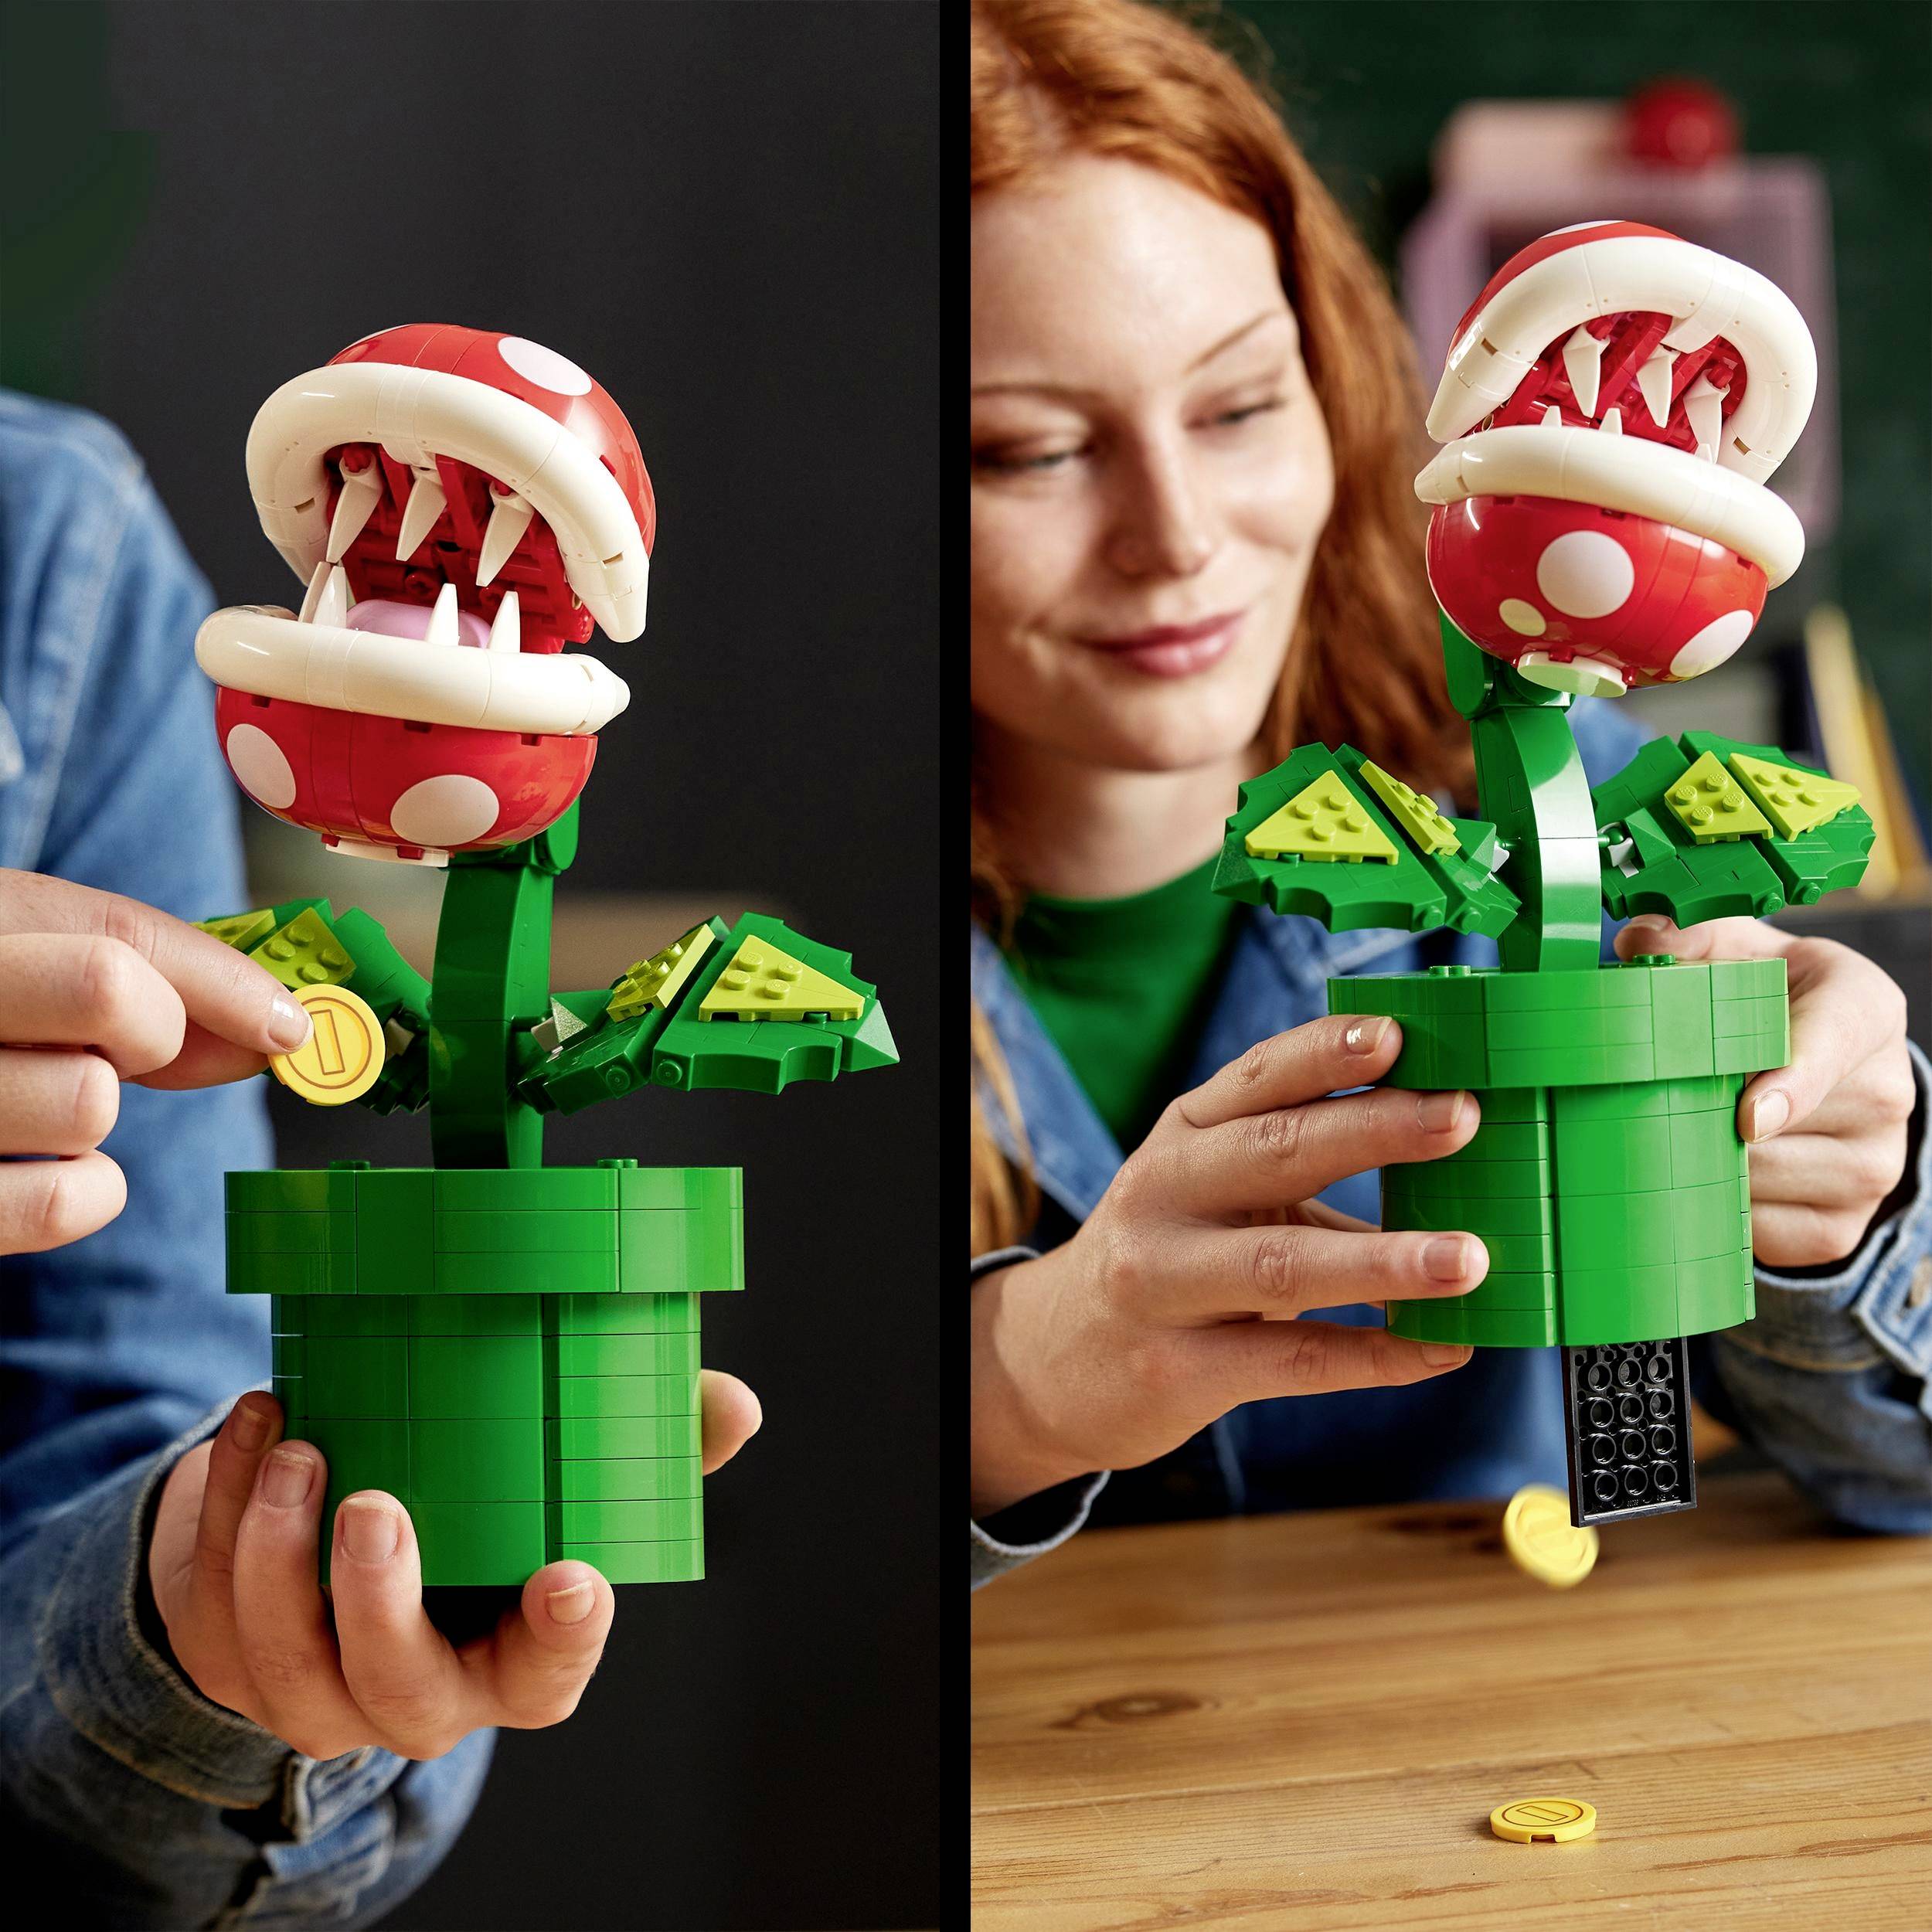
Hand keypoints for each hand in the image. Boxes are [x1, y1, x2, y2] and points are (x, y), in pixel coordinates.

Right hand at [0, 870, 311, 1253]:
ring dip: (95, 1110)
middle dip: (149, 1029)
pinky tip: (50, 1169)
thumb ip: (156, 976)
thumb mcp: (35, 949)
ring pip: (90, 1103)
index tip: (287, 1023)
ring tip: (33, 1094)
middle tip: (115, 1045)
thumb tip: (279, 1029)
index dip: (225, 984)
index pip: (117, 938)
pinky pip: (62, 1203)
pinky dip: (89, 1192)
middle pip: (110, 993)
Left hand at [148, 1373, 761, 1760]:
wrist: (344, 1554)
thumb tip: (735, 1408)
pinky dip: (222, 1513)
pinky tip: (256, 1427)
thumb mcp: (567, 1485)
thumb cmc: (484, 1518)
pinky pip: (212, 1604)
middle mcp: (416, 1693)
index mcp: (510, 1659)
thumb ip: (652, 1449)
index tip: (572, 1578)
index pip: (548, 1674)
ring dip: (277, 1552)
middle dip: (379, 1603)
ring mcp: (316, 1688)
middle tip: (376, 1507)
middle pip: (397, 1686)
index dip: (563, 1638)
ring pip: (284, 1655)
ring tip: (298, 1447)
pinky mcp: (234, 1653)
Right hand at [971, 1014, 1486, 1516]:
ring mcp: (1161, 1284)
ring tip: (1470, 1260)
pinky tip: (1443, 1349)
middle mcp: (1163, 1196)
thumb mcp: (1209, 1187)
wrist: (1055, 1359)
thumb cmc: (1169, 1255)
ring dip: (1382, 1260)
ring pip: (1279, 1265)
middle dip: (1373, 1130)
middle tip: (1462, 1119)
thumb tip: (1456, 1153)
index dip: (1326, 1053)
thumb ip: (1302, 1162)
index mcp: (1183, 1135)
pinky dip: (1374, 1356)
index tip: (1400, 1035)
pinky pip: (1289, 1363)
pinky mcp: (1175, 1369)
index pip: (1256, 1077)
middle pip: (1272, 1151)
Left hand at [1616, 916, 1915, 1266]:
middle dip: (1707, 1120)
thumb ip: (1690, 939)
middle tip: (1656, 1103)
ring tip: (1677, 1132)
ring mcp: (1873, 1167)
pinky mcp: (1843, 1226)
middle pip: (1782, 1128)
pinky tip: (1705, 1176)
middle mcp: (1885, 1092)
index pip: (1832, 1047)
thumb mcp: (1742, 953)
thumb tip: (1636, 942)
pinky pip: (1766, 1234)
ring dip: (1706, 1166)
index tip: (1746, 1119)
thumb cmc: (1771, 1000)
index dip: (1789, 1085)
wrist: (1818, 1069)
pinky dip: (1722, 1214)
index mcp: (1865, 1010)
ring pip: (1765, 1184)